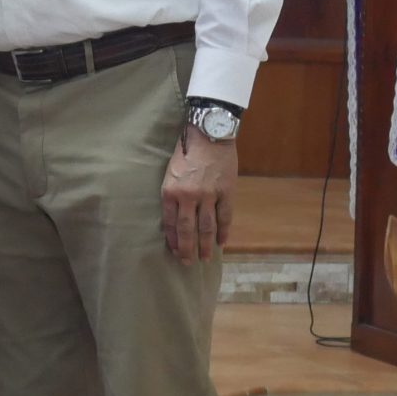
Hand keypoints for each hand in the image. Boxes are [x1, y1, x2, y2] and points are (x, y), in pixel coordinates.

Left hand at [160, 129, 237, 262]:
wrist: (208, 133)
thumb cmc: (186, 152)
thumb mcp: (170, 172)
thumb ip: (173, 194)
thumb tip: (174, 218)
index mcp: (170, 191)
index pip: (170, 223)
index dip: (173, 240)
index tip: (175, 251)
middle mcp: (188, 196)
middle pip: (187, 230)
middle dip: (187, 249)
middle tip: (187, 262)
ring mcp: (209, 195)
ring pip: (207, 227)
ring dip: (205, 245)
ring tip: (205, 257)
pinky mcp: (226, 192)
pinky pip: (225, 217)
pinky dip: (223, 231)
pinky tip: (221, 242)